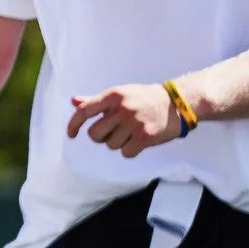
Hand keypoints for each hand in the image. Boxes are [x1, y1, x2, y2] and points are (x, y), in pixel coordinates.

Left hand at [66, 82, 186, 157]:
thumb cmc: (143, 99)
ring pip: (110, 145)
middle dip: (100, 137)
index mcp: (113, 96)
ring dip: (118, 143)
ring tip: (131, 133)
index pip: (84, 111)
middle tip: (113, 132)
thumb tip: (73, 101)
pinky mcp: (146, 137)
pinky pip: (126, 153)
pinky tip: (139, 141)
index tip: (71, 135)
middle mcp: (122, 108)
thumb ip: (95, 101)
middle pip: (95, 134)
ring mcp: (134, 123)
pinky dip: (130, 151)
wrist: (177, 103)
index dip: (73, 124)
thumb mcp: (120, 94)